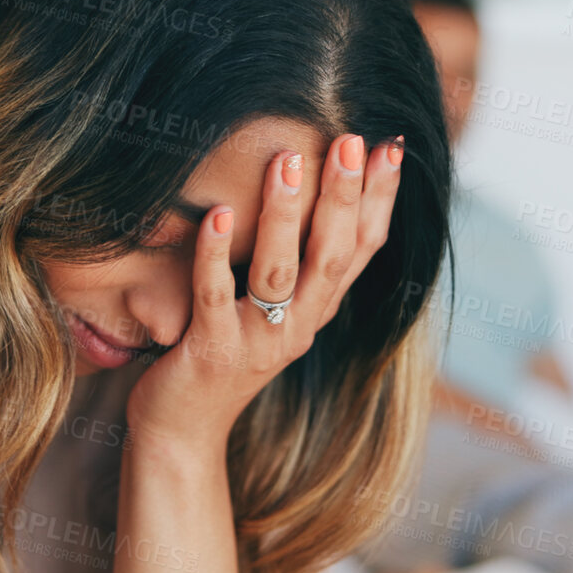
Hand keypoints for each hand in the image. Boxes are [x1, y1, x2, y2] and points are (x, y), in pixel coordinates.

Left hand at [125, 132, 403, 456]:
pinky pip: (214, 296)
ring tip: (287, 160)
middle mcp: (297, 328)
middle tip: (350, 140)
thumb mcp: (269, 310)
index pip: (362, 249)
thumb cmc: (221, 355)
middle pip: (331, 256)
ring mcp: (256, 342)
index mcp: (316, 311)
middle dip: (343, 196)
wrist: (182, 432)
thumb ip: (290, 263)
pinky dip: (216, 254)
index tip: (390, 146)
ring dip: (284, 215)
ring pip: (278, 274)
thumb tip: (305, 188)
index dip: (380, 200)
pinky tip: (216, 214)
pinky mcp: (211, 353)